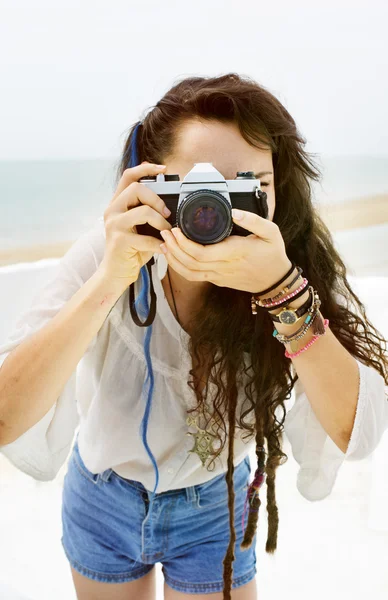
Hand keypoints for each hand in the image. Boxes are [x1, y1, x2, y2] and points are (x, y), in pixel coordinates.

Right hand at [100, 162, 171, 291]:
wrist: (115, 273)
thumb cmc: (131, 250)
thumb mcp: (140, 227)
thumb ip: (149, 213)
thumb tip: (172, 205)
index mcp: (117, 204)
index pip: (128, 176)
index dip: (146, 169)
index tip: (163, 168)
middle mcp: (112, 210)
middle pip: (137, 189)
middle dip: (157, 200)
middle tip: (167, 214)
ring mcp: (114, 225)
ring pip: (143, 211)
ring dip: (161, 222)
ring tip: (167, 232)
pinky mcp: (119, 241)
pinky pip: (146, 238)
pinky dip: (159, 244)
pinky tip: (163, 249)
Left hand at [159, 208, 291, 292]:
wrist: (276, 281)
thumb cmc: (273, 255)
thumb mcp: (271, 232)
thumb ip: (253, 220)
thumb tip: (234, 211)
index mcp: (234, 253)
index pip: (202, 253)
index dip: (184, 244)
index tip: (175, 230)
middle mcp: (224, 267)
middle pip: (190, 263)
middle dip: (173, 248)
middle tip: (165, 232)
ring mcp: (219, 276)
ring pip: (189, 272)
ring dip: (173, 259)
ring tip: (164, 244)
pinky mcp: (217, 280)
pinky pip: (194, 276)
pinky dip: (180, 268)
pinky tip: (174, 256)